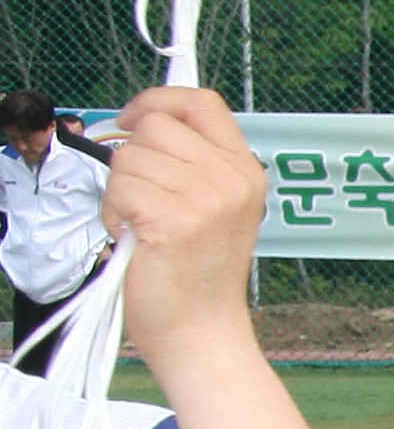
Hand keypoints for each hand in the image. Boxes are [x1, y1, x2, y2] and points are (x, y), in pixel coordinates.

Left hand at [103, 86, 266, 365]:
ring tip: (140, 223)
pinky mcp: (174, 220)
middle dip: (132, 157)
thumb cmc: (196, 270)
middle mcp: (232, 179)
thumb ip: (191, 161)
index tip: (132, 120)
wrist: (200, 328)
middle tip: (141, 197)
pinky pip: (120, 188)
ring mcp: (206, 199)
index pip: (200, 103)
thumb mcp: (213, 205)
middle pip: (155, 126)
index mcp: (245, 170)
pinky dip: (113, 212)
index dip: (158, 101)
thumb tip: (139, 121)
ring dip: (120, 190)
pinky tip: (132, 236)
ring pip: (130, 157)